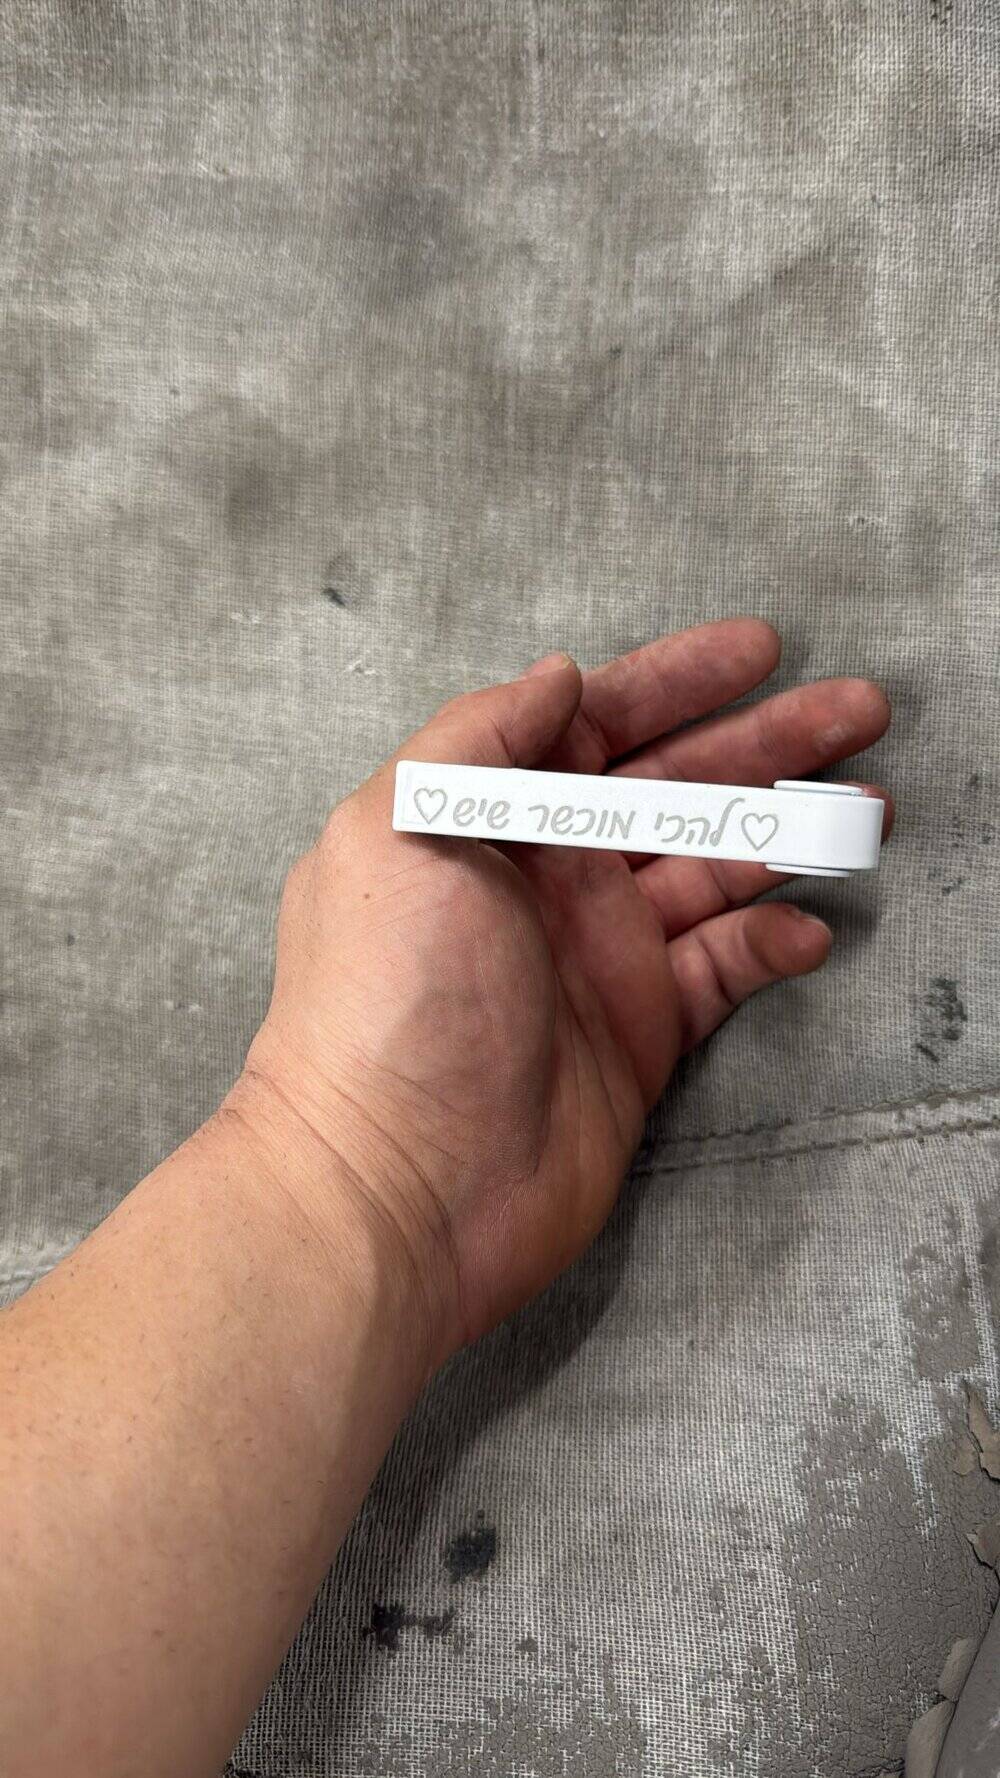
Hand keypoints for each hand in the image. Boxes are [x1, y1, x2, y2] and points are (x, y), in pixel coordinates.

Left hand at [233, 619, 891, 1366]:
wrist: (399, 1189)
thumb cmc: (387, 1003)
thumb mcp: (402, 834)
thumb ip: (479, 739)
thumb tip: (558, 678)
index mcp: (485, 818)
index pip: (595, 726)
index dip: (677, 680)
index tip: (762, 648)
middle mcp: (545, 877)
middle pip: (672, 787)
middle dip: (764, 746)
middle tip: (859, 710)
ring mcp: (595, 956)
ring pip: (712, 869)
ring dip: (789, 833)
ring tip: (868, 808)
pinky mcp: (636, 1033)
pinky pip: (721, 970)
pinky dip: (768, 944)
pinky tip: (810, 928)